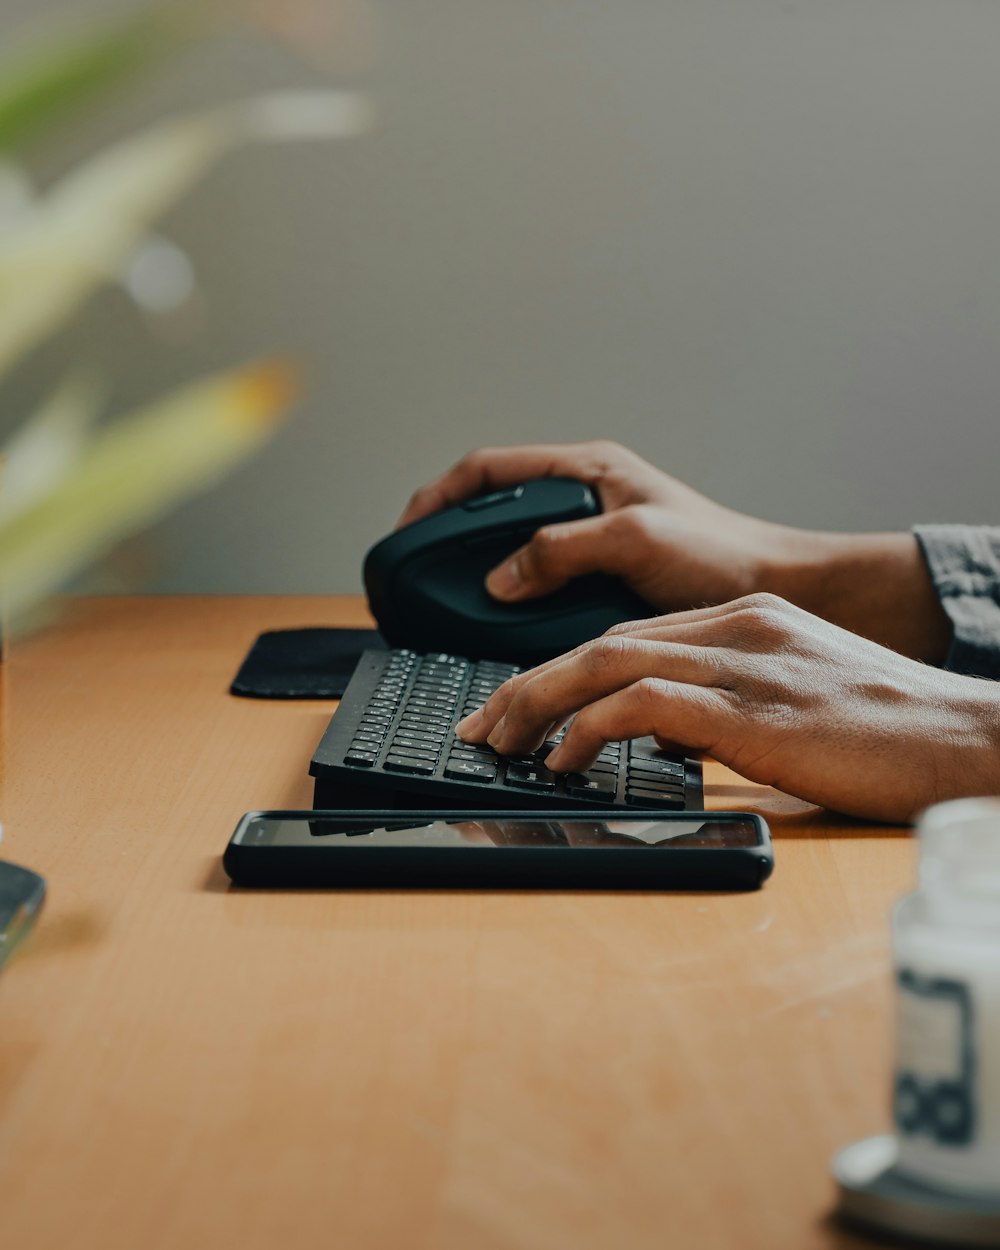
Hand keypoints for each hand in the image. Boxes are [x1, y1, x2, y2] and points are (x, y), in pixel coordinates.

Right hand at [398, 441, 951, 661]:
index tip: (409, 533)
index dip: (439, 498)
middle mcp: (585, 496)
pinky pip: (542, 577)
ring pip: (515, 546)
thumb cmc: (720, 554)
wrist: (773, 587)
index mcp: (588, 470)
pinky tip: (507, 621)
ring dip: (483, 571)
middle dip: (451, 538)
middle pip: (493, 509)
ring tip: (454, 603)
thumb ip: (561, 551)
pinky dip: (516, 596)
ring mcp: (593, 533)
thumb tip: (499, 578)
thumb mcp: (634, 542)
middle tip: (421, 576)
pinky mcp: (605, 570)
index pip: (489, 469)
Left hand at [455, 594, 999, 822]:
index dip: (561, 673)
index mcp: (744, 622)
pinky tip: (561, 761)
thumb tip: (656, 737)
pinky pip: (642, 707)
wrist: (966, 739)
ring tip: (497, 742)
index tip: (516, 707)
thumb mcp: (794, 702)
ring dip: (538, 703)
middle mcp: (735, 630)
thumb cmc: (888, 733)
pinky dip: (588, 731)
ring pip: (606, 664)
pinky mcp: (752, 710)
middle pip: (602, 644)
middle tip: (480, 725)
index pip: (628, 638)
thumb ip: (723, 705)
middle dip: (528, 685)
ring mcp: (743, 664)